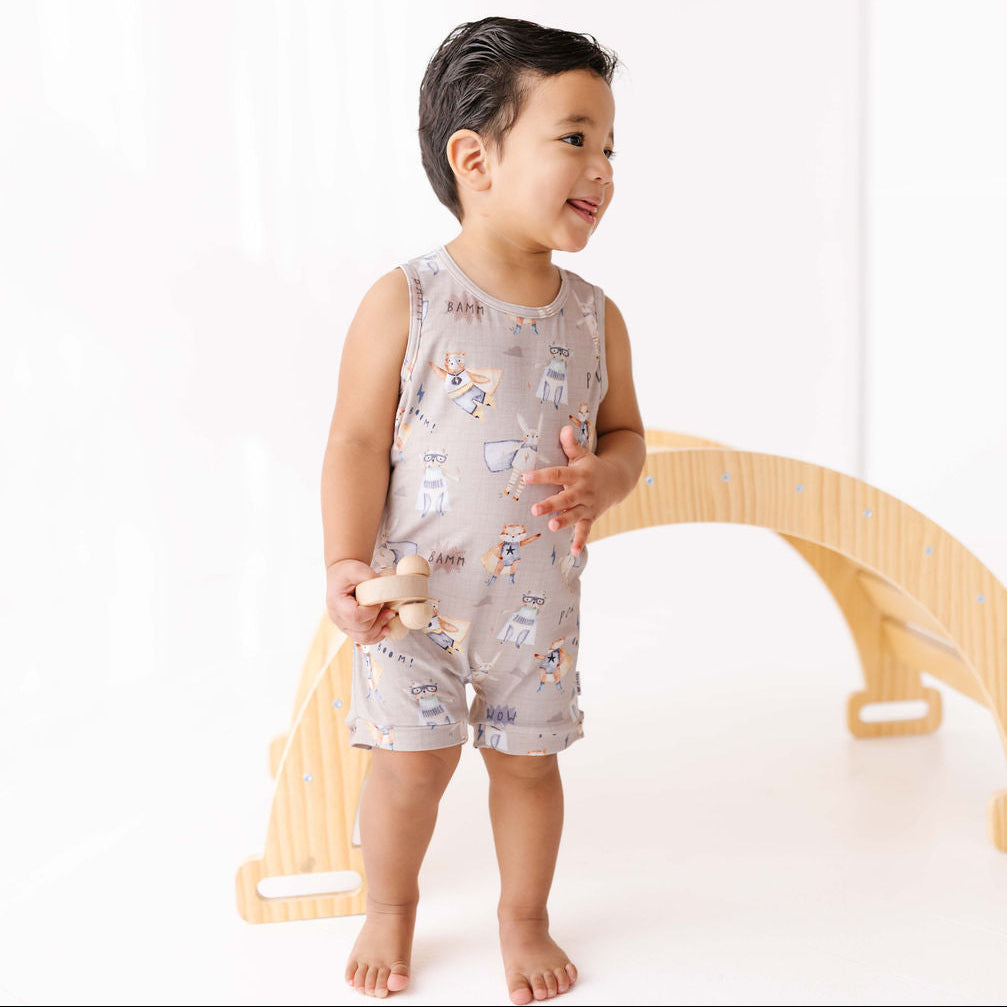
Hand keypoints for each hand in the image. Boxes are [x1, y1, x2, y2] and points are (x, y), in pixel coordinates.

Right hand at [325, 559, 395, 643]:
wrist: (340, 575)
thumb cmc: (347, 571)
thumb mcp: (358, 568)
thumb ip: (371, 577)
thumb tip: (386, 589)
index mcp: (336, 603)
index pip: (355, 616)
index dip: (371, 612)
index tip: (380, 601)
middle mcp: (337, 617)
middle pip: (361, 630)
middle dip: (379, 621)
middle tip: (390, 610)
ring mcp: (342, 625)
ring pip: (362, 638)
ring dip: (379, 631)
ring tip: (389, 618)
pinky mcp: (349, 627)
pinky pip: (362, 638)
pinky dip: (375, 636)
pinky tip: (385, 629)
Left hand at [522, 425, 613, 555]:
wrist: (618, 480)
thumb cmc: (591, 466)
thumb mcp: (583, 454)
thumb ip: (571, 444)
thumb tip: (564, 428)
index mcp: (577, 475)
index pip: (557, 474)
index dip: (541, 475)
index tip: (525, 477)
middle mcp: (582, 491)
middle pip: (565, 498)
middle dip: (550, 504)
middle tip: (534, 509)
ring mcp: (587, 506)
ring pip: (574, 515)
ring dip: (563, 521)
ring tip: (551, 527)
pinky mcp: (591, 517)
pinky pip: (585, 530)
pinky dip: (580, 541)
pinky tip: (572, 552)